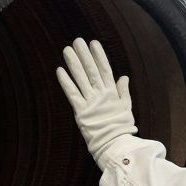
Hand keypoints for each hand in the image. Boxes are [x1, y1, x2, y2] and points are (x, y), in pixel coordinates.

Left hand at [56, 38, 137, 167]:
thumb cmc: (121, 128)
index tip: (94, 43)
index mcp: (112, 93)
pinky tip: (59, 70)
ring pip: (81, 78)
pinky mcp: (81, 111)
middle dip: (84, 54)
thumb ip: (123, 91)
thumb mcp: (126, 107)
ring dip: (73, 63)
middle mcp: (101, 94)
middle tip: (78, 41)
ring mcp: (91, 102)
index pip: (105, 69)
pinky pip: (72, 93)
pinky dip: (65, 81)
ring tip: (67, 50)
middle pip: (91, 70)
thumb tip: (123, 76)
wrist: (116, 145)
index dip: (99, 56)